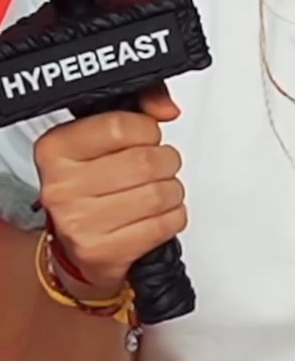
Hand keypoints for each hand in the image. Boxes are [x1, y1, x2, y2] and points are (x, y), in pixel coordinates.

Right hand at [34, 85, 185, 297]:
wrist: (77, 246)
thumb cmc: (92, 186)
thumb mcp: (100, 140)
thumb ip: (137, 109)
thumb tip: (166, 107)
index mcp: (56, 150)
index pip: (119, 126)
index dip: (146, 130)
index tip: (146, 136)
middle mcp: (62, 187)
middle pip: (145, 161)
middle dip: (165, 161)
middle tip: (158, 165)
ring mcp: (80, 223)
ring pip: (160, 193)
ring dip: (172, 190)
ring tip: (157, 190)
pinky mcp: (103, 252)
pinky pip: (164, 224)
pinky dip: (172, 216)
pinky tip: (156, 214)